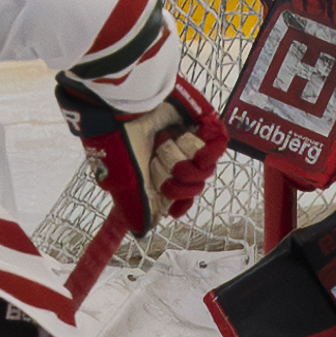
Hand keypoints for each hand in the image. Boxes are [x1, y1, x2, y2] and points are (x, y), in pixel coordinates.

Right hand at [59, 75, 227, 239]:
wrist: (120, 103)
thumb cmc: (116, 141)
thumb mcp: (124, 183)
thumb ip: (136, 208)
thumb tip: (142, 233)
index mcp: (154, 168)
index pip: (179, 195)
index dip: (179, 204)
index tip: (172, 210)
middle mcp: (172, 153)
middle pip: (193, 185)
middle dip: (176, 182)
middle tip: (156, 163)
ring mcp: (188, 136)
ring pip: (204, 168)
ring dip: (182, 161)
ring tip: (163, 144)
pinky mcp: (202, 119)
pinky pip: (219, 144)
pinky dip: (209, 152)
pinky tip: (196, 152)